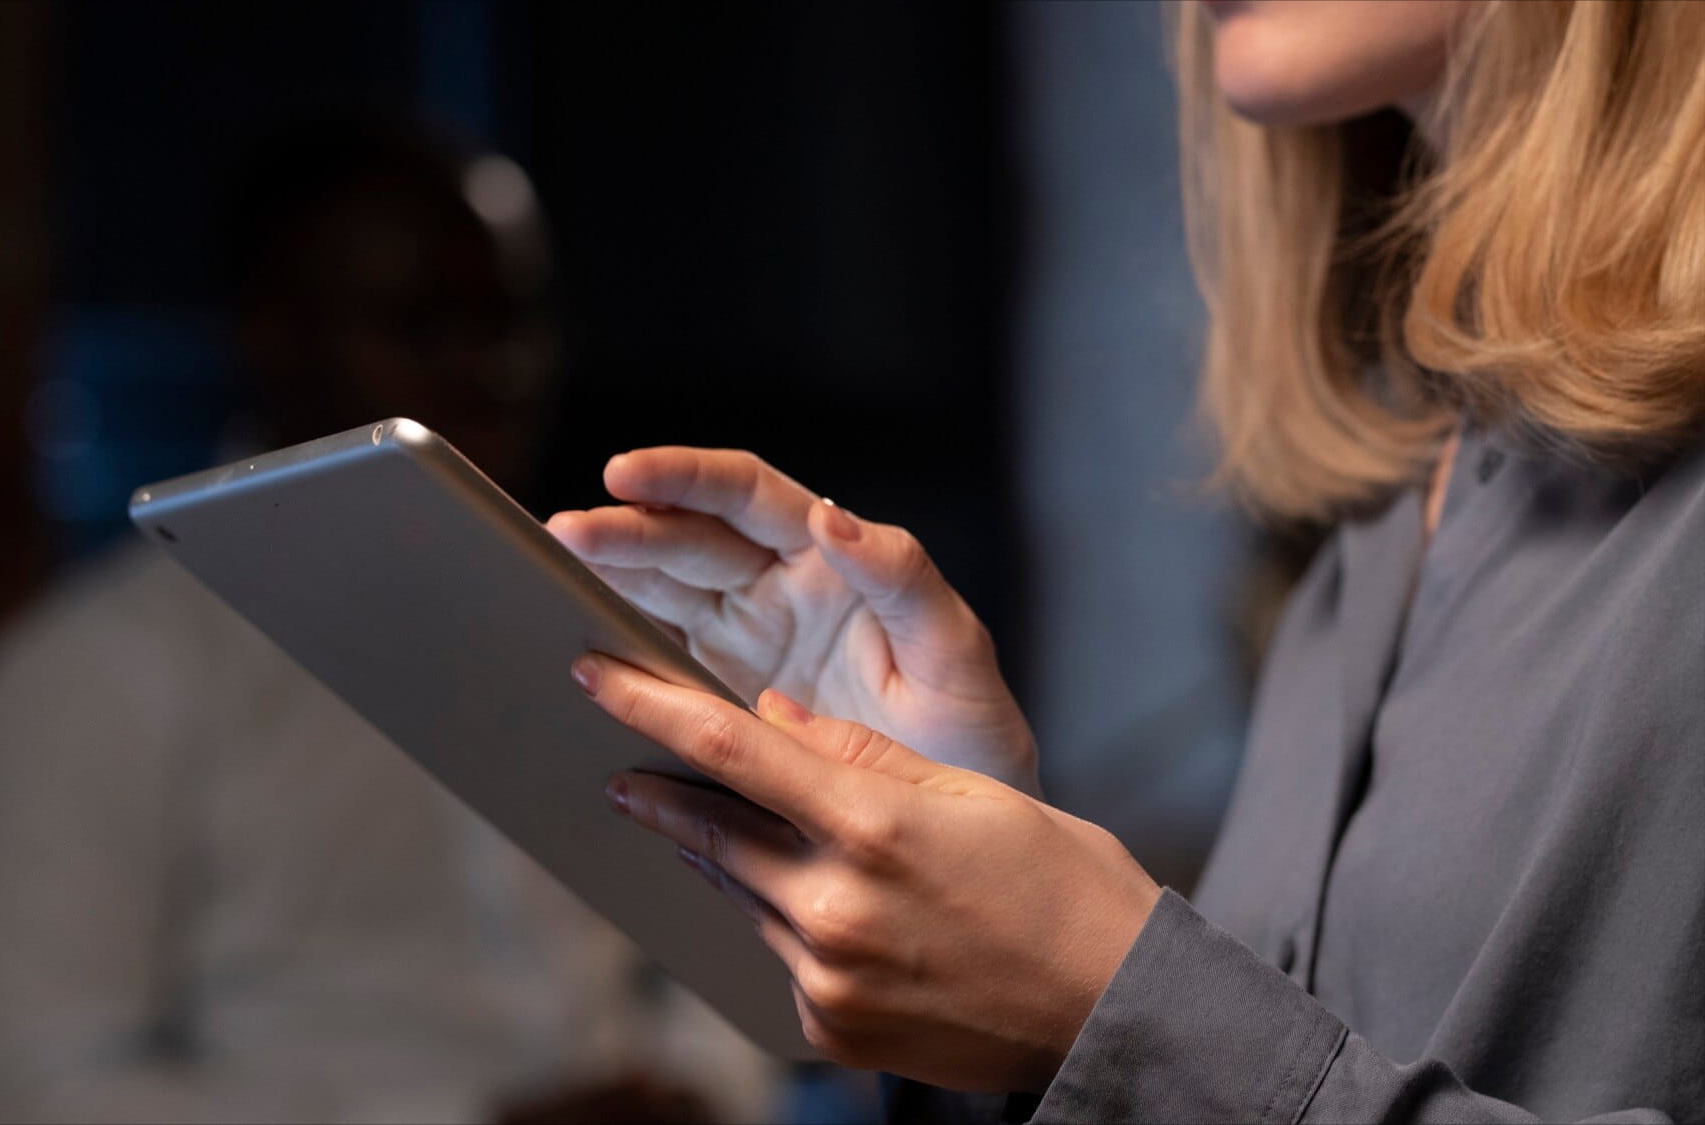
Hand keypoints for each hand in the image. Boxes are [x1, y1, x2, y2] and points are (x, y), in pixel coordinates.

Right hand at [548, 448, 1036, 791]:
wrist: (961, 842)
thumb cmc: (972, 738)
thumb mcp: (957, 658)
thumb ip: (905, 583)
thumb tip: (838, 516)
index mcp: (832, 562)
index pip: (747, 497)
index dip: (684, 478)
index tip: (627, 474)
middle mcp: (780, 588)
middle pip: (686, 538)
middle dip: (624, 530)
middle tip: (564, 537)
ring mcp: (744, 642)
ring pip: (660, 589)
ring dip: (604, 576)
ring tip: (548, 572)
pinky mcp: (720, 697)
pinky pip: (657, 656)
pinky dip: (615, 644)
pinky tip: (574, 641)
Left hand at [570, 653, 1159, 1092]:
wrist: (1115, 1012)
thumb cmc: (1064, 887)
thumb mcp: (972, 793)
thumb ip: (860, 753)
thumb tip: (769, 717)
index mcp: (873, 826)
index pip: (728, 752)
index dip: (648, 705)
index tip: (594, 675)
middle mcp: (836, 905)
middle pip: (711, 831)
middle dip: (658, 794)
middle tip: (620, 772)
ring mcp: (829, 975)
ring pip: (745, 896)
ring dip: (726, 860)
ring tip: (711, 831)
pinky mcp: (831, 1027)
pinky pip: (780, 957)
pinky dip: (785, 924)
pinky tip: (821, 912)